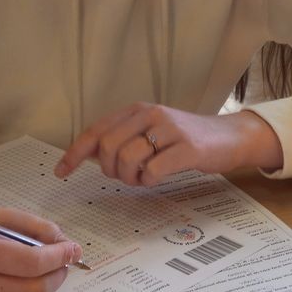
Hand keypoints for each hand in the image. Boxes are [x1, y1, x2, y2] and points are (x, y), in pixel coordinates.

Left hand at [56, 105, 283, 187]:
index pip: (96, 130)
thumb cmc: (185, 139)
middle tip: (124, 176)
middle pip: (108, 147)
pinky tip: (157, 179)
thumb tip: (84, 155)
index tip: (61, 172)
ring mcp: (170, 130)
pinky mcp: (187, 148)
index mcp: (137, 110)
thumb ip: (122, 139)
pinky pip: (153, 171)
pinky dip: (149, 181)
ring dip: (130, 178)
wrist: (229, 137)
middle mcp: (151, 114)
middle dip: (109, 169)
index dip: (75, 153)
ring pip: (127, 159)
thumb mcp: (151, 132)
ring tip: (143, 178)